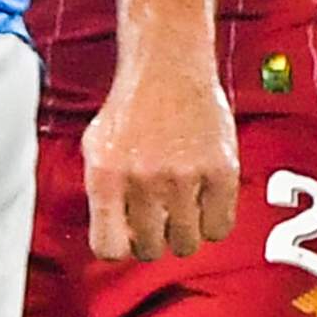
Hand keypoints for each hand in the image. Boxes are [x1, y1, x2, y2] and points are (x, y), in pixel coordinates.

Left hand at [83, 59, 239, 261]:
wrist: (167, 66)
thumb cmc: (131, 108)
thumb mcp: (96, 149)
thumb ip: (100, 195)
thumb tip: (112, 242)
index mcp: (106, 176)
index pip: (108, 248)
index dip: (120, 247)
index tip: (127, 237)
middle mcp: (142, 179)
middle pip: (149, 249)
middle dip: (152, 238)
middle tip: (157, 218)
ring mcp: (184, 176)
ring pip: (186, 244)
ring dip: (183, 234)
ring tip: (181, 210)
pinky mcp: (220, 170)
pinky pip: (219, 228)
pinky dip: (213, 223)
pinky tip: (204, 203)